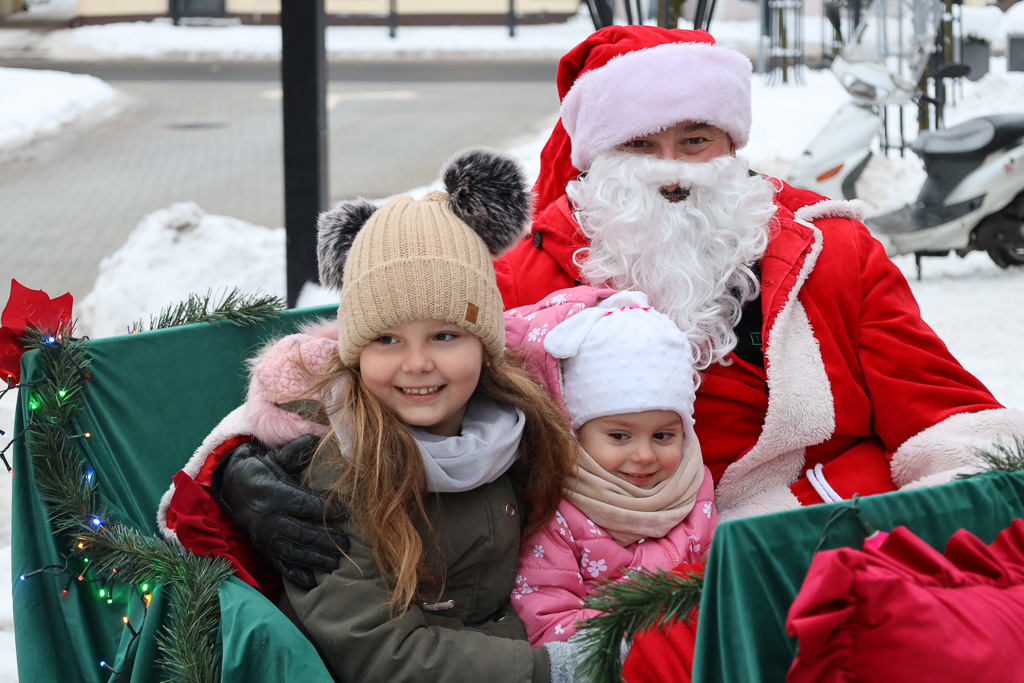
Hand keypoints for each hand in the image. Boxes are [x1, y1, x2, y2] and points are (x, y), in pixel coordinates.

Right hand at [211, 434, 348, 587]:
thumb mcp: (276, 457)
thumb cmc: (261, 470)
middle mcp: (269, 517)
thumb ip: (296, 451)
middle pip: (301, 531)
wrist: (232, 487)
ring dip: (315, 559)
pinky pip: (279, 563)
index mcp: (275, 494)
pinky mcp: (263, 547)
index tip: (345, 512)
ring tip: (335, 563)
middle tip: (346, 544)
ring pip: (293, 551)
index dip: (325, 509)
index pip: (304, 503)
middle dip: (325, 539)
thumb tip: (317, 435)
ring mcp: (265, 536)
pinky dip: (294, 574)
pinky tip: (311, 582)